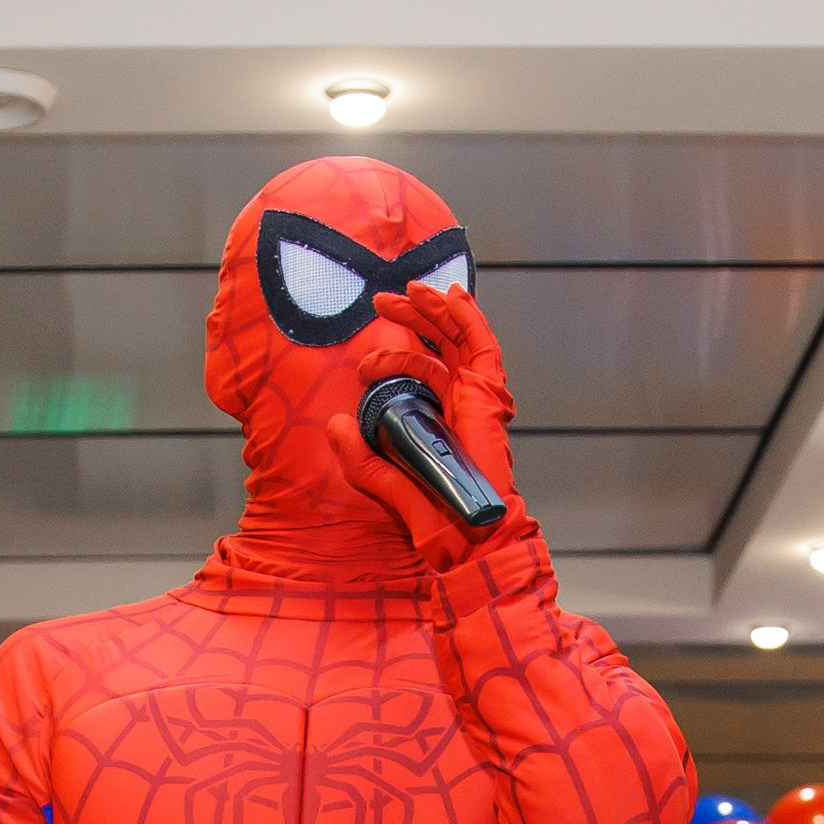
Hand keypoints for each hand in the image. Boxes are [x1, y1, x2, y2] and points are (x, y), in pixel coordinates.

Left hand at [328, 280, 528, 571]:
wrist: (462, 531)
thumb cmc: (430, 514)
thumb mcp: (378, 478)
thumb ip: (356, 453)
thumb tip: (335, 423)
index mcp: (436, 419)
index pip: (420, 372)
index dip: (396, 354)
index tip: (364, 361)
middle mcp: (457, 404)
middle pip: (436, 346)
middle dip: (410, 319)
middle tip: (380, 302)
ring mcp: (475, 397)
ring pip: (455, 339)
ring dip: (431, 311)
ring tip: (405, 293)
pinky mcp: (487, 395)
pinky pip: (480, 345)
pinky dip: (468, 317)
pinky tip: (449, 295)